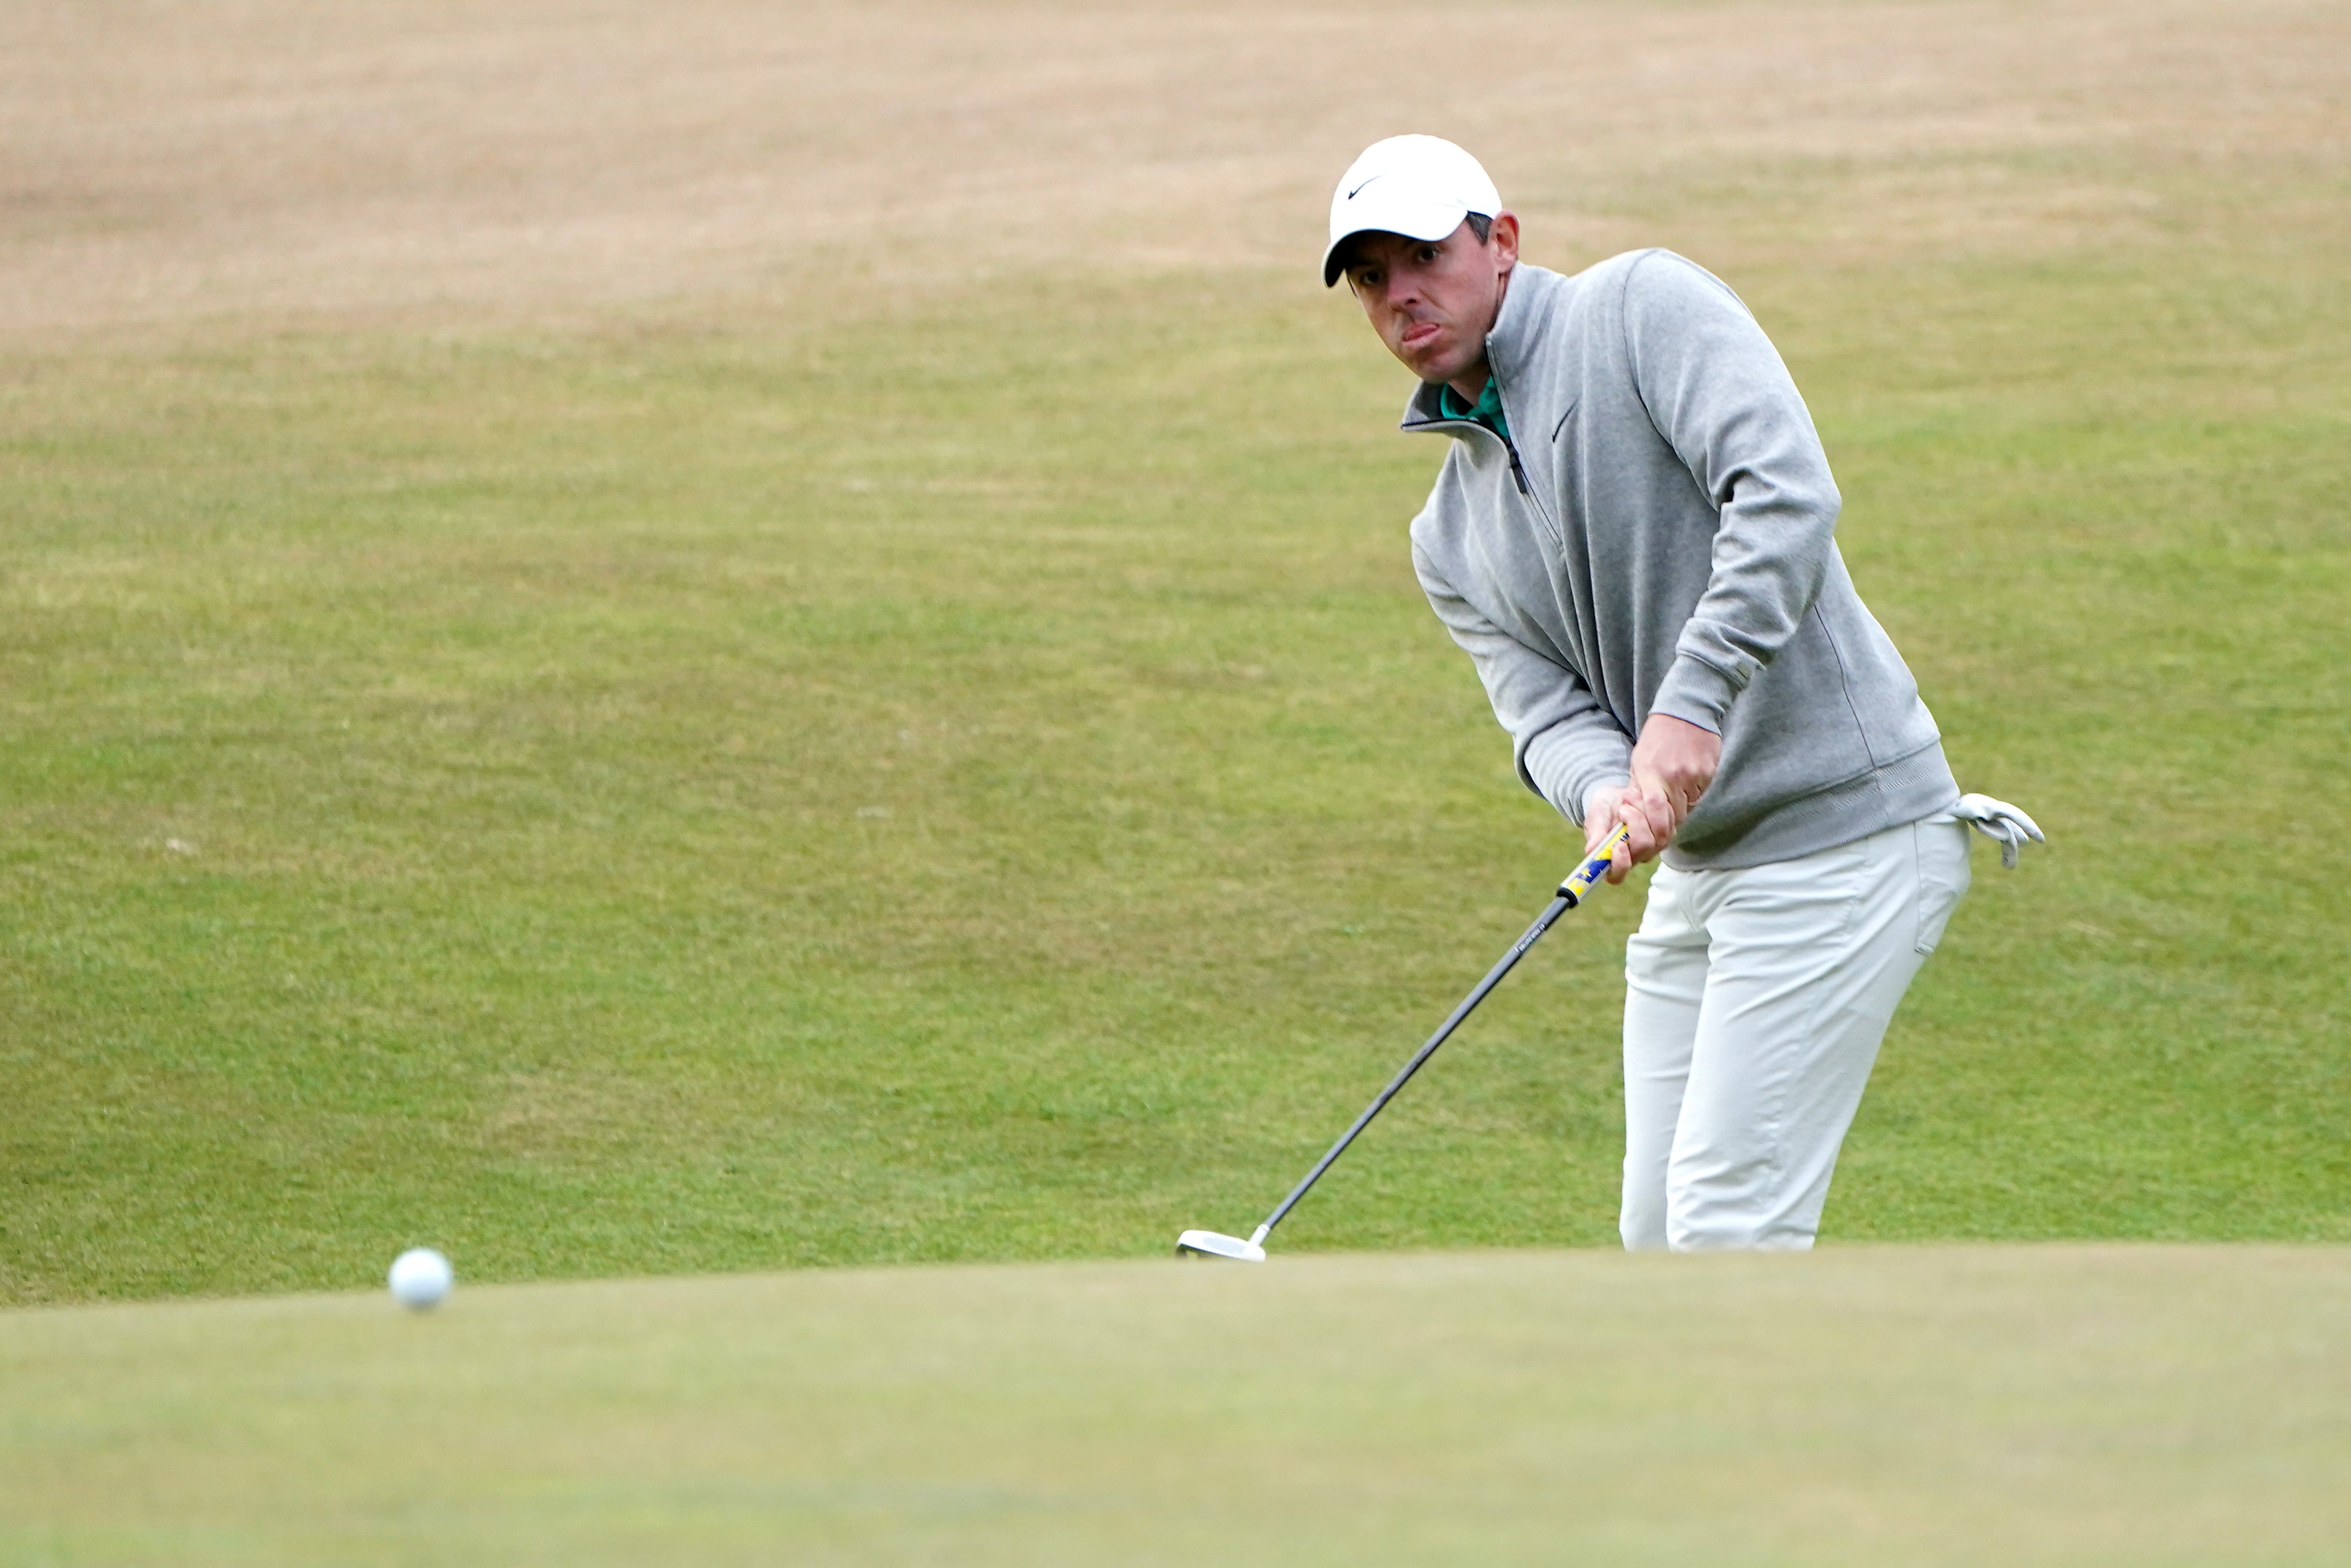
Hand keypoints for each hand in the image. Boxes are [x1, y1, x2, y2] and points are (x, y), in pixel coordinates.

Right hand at [1582, 780, 1672, 883]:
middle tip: (1623, 808)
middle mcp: (1633, 858)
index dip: (1620, 864)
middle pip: (1642, 849)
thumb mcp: (1595, 816)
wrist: (1616, 798)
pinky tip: (1643, 802)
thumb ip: (1596, 832)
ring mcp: (1651, 849)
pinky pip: (1667, 826)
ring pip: (1657, 836)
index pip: (1617, 875)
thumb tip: (1592, 850)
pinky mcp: (1664, 836)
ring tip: (1631, 800)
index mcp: (1611, 860)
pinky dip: (1656, 810)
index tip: (1619, 845)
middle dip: (1635, 824)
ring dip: (1644, 813)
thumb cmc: (1602, 810)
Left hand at [1629, 714, 1720, 830]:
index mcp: (1651, 773)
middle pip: (1674, 816)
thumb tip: (1635, 812)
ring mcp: (1694, 775)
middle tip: (1662, 816)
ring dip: (1680, 808)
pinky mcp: (1709, 773)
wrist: (1686, 712)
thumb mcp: (1639, 759)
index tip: (1652, 830)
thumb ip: (1638, 786)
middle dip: (1667, 821)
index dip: (1655, 826)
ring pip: (1689, 808)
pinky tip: (1687, 780)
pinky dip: (1693, 795)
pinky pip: (1700, 795)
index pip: (1655, 810)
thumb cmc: (1658, 736)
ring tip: (1675, 792)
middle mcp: (1674, 776)